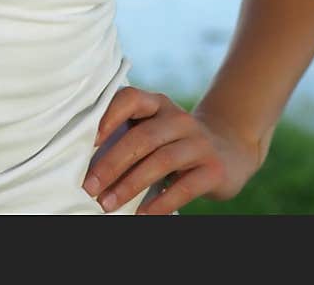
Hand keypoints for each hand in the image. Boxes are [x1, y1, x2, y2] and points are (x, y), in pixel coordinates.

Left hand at [82, 85, 271, 214]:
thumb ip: (129, 132)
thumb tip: (84, 158)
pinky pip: (184, 187)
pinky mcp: (213, 168)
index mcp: (158, 104)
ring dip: (130, 185)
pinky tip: (142, 215)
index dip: (108, 116)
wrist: (229, 149)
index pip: (131, 99)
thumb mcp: (155, 128)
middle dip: (112, 164)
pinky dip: (160, 203)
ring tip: (108, 204)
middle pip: (142, 137)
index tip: (88, 142)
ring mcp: (198, 142)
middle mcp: (179, 118)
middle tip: (90, 186)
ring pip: (160, 161)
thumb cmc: (175, 142)